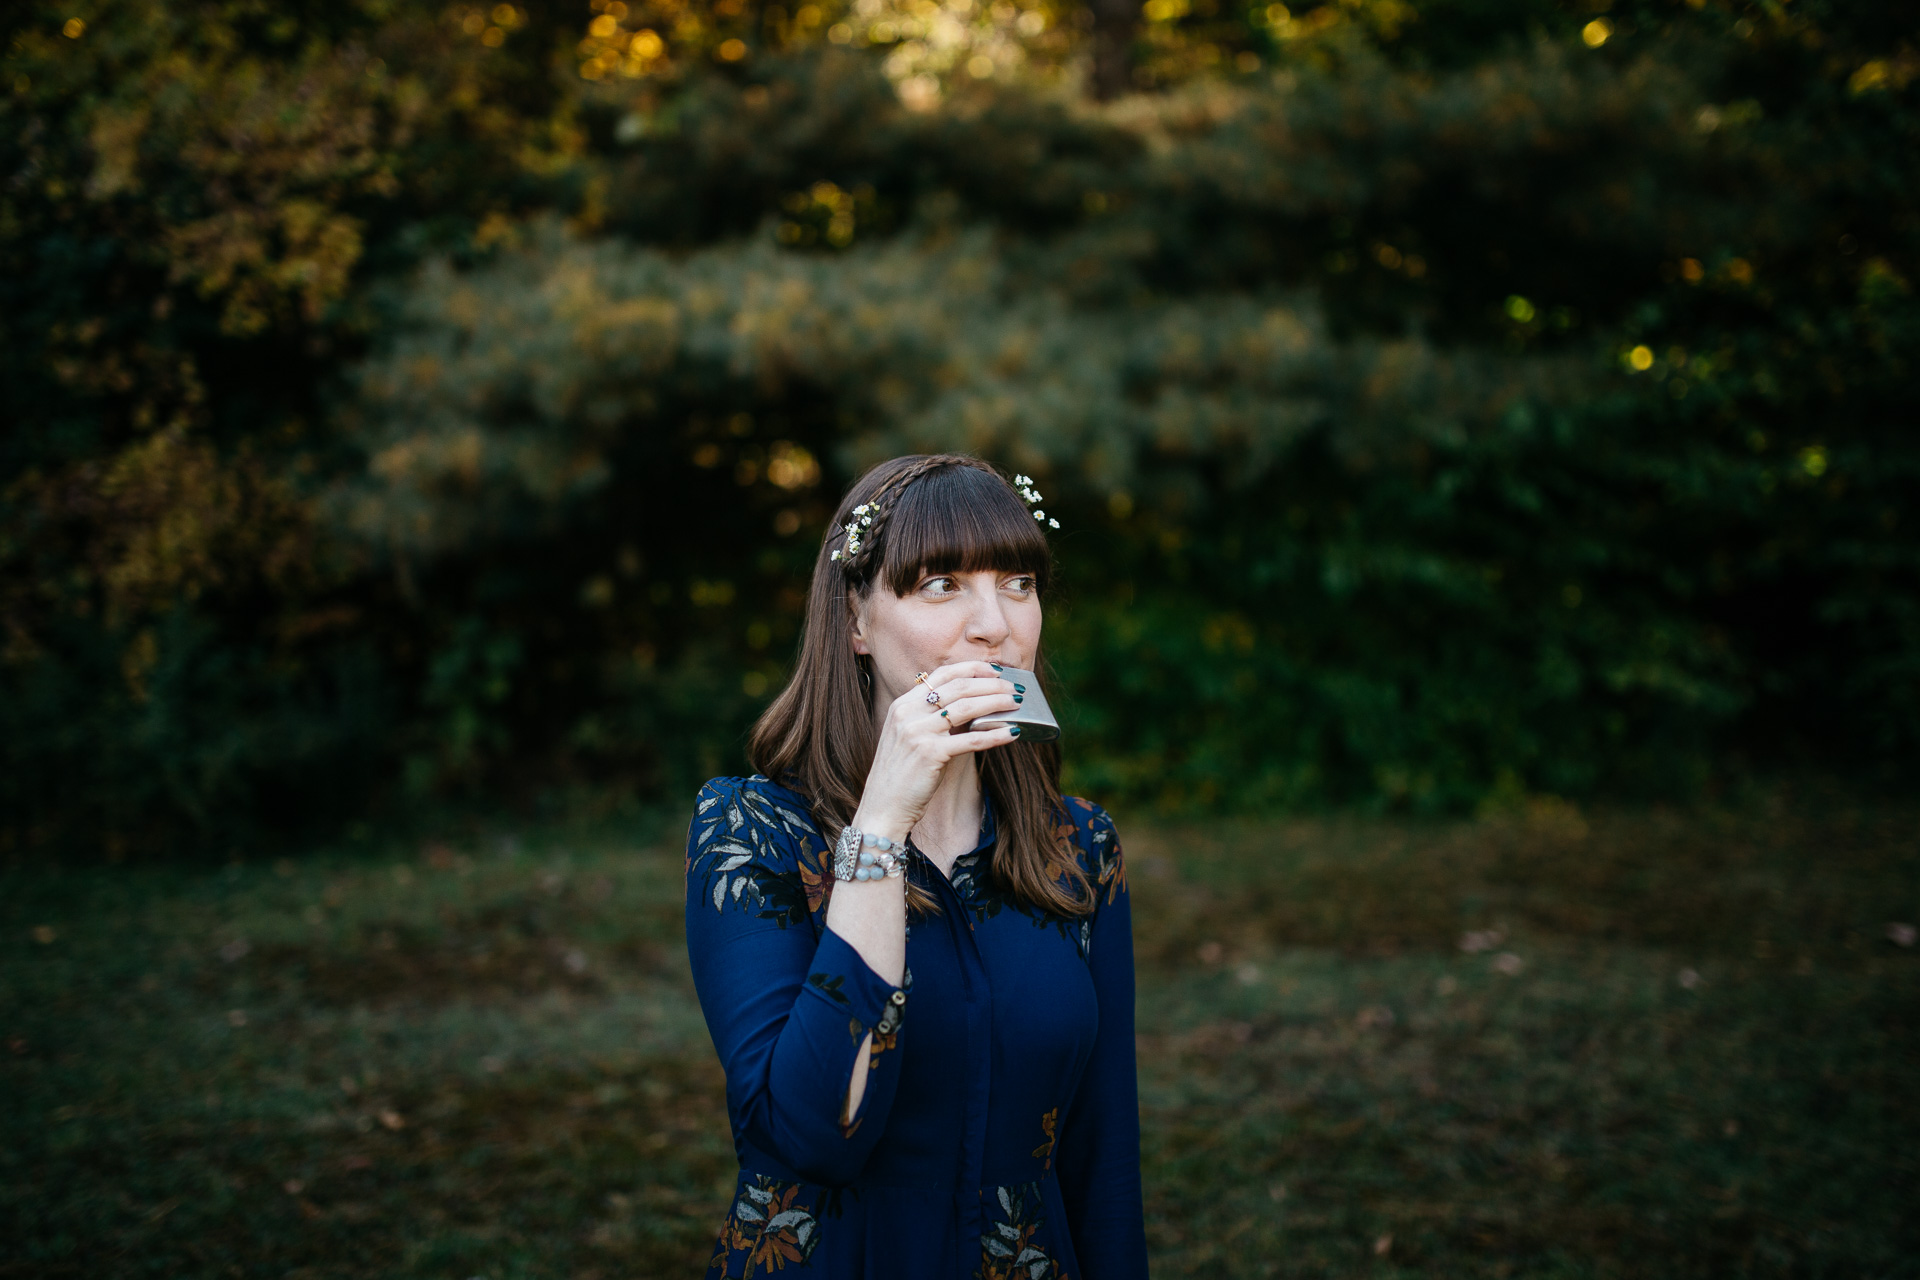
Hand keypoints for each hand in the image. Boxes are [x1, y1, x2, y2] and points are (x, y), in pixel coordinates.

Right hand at [852, 661, 1021, 840]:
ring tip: (1016, 704)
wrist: (882, 807)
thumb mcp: (907, 737)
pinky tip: (1012, 732)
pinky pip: (971, 740)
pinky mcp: (930, 754)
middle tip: (1014, 689)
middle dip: (991, 685)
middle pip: (958, 687)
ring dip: (996, 702)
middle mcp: (908, 713)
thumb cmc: (900, 776)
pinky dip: (995, 735)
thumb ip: (929, 718)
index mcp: (902, 705)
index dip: (972, 669)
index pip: (942, 674)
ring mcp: (918, 732)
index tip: (994, 671)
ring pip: (967, 707)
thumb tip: (969, 706)